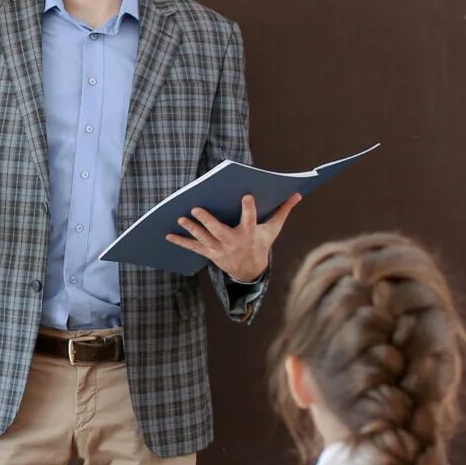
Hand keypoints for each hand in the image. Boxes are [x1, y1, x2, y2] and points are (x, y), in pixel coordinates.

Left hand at [164, 192, 300, 282]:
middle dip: (207, 220)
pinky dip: (180, 242)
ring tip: (180, 218)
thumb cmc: (261, 243)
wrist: (250, 270)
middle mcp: (233, 242)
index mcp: (249, 233)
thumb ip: (282, 211)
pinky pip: (193, 248)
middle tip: (196, 208)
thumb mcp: (272, 229)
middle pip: (219, 231)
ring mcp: (220, 249)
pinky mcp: (210, 254)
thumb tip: (298, 194)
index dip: (249, 208)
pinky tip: (168, 235)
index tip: (246, 195)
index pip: (250, 219)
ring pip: (204, 239)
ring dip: (191, 229)